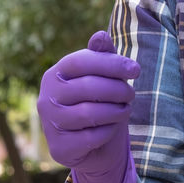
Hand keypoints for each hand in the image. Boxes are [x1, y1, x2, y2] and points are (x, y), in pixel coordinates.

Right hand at [37, 30, 140, 182]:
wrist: (93, 146)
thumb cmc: (100, 104)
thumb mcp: (104, 78)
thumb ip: (103, 57)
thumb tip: (100, 35)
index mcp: (55, 74)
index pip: (81, 61)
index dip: (111, 63)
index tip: (136, 69)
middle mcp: (46, 97)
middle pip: (89, 87)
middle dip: (119, 90)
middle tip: (131, 94)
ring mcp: (50, 123)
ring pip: (91, 113)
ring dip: (117, 111)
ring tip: (125, 109)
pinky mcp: (60, 147)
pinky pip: (92, 137)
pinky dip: (109, 132)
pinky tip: (112, 128)